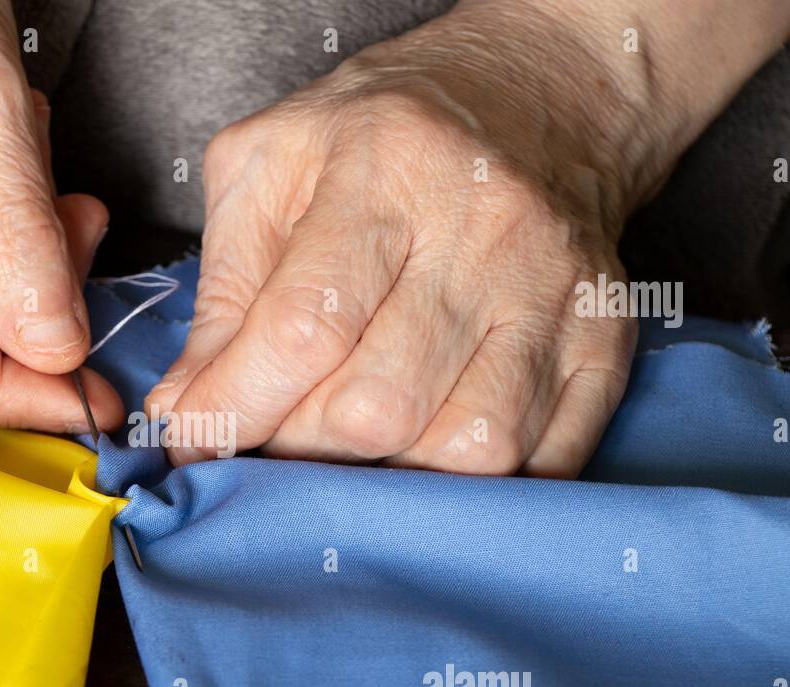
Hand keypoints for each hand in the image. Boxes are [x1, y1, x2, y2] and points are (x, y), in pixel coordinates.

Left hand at [148, 0, 651, 475]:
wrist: (538, 95)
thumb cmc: (384, 133)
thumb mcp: (269, 167)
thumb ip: (223, 290)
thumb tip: (185, 406)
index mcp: (386, 171)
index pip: (304, 327)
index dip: (236, 406)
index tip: (195, 438)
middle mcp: (485, 233)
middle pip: (381, 406)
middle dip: (301, 447)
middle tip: (274, 432)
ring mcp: (557, 294)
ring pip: (466, 450)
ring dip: (385, 478)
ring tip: (346, 444)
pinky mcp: (605, 342)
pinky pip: (543, 460)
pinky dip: (470, 489)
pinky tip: (420, 454)